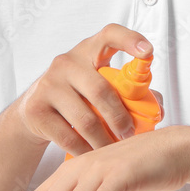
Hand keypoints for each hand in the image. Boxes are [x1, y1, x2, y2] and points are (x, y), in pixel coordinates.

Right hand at [15, 23, 158, 156]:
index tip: (148, 52)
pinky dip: (86, 150)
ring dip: (104, 140)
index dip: (130, 40)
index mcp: (89, 51)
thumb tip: (156, 107)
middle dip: (120, 118)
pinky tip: (93, 155)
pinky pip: (68, 137)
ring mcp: (49, 85)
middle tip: (130, 134)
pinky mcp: (36, 110)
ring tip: (114, 150)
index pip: (110, 35)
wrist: (33, 109)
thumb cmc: (78, 94)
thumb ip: (128, 91)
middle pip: (101, 90)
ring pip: (86, 120)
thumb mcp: (99, 83)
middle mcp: (67, 62)